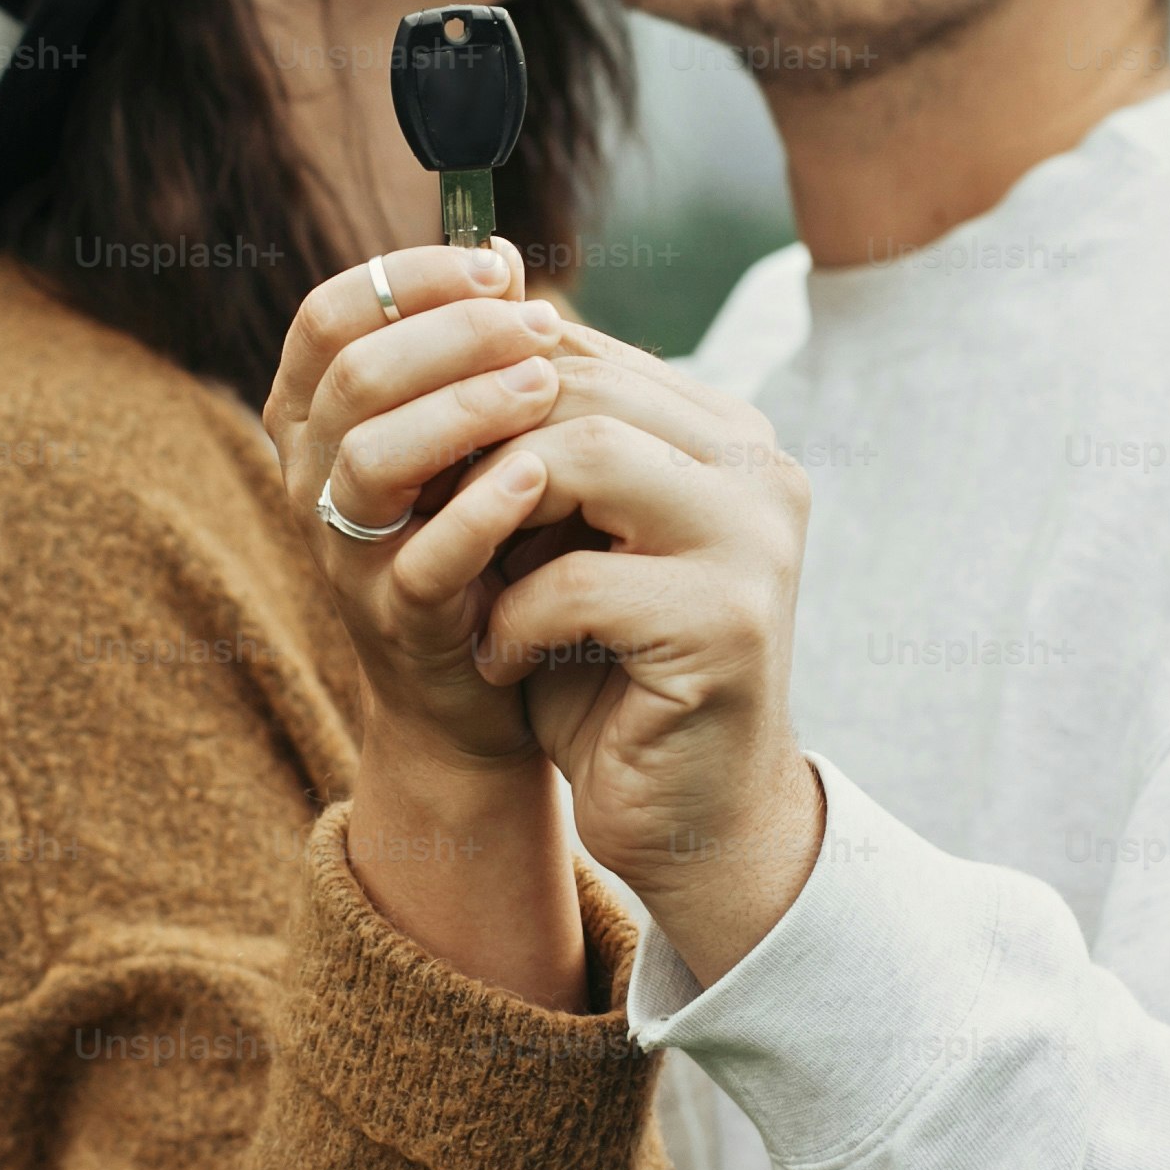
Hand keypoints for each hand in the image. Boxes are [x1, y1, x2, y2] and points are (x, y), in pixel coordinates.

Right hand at [267, 244, 587, 1007]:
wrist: (484, 686)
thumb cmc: (480, 533)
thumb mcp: (464, 431)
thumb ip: (469, 350)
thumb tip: (497, 250)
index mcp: (313, 415)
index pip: (330, 315)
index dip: (409, 278)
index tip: (496, 270)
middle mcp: (308, 477)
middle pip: (355, 375)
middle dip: (454, 335)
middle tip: (540, 325)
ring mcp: (341, 552)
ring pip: (371, 459)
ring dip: (464, 409)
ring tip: (546, 386)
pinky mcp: (391, 619)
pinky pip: (417, 559)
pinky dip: (478, 511)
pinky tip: (537, 478)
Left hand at [467, 336, 823, 975]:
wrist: (690, 817)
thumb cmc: (610, 675)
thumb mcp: (566, 544)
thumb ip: (535, 454)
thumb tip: (433, 357)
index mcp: (725, 435)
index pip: (579, 351)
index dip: (476, 390)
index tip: (412, 454)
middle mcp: (758, 468)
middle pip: (577, 385)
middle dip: (478, 447)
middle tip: (422, 514)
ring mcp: (755, 538)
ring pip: (584, 454)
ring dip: (495, 520)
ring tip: (470, 580)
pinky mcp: (726, 620)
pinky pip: (577, 578)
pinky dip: (513, 619)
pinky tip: (503, 659)